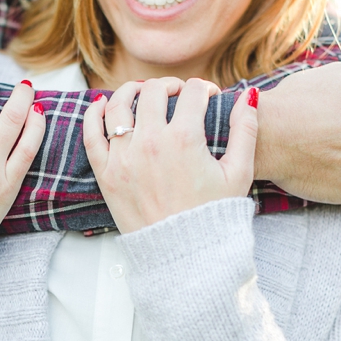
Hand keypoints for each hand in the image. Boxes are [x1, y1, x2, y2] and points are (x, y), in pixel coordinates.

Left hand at [83, 78, 258, 233]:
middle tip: (178, 93)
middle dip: (170, 86)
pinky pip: (91, 134)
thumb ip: (246, 130)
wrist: (182, 255)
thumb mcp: (239, 173)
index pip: (192, 92)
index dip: (204, 88)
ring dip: (131, 90)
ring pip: (118, 104)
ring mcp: (123, 157)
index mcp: (184, 139)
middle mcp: (150, 142)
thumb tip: (249, 95)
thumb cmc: (213, 216)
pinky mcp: (106, 174)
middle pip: (154, 91)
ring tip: (142, 91)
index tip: (207, 96)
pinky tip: (102, 105)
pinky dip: (93, 115)